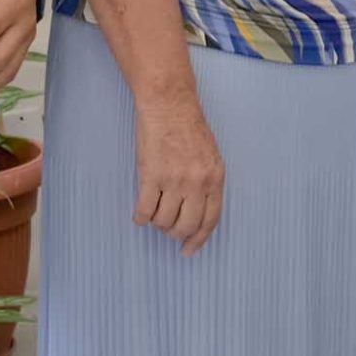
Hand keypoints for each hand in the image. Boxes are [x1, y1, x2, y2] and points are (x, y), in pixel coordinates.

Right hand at [133, 94, 224, 254]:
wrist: (169, 105)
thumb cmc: (188, 127)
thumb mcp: (210, 156)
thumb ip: (207, 183)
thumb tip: (197, 211)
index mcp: (215, 177)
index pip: (210, 219)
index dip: (198, 239)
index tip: (188, 250)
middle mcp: (197, 182)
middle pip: (186, 225)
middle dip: (174, 232)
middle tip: (167, 226)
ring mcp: (174, 180)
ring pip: (163, 221)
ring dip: (157, 221)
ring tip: (154, 209)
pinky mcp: (152, 176)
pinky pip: (144, 211)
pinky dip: (140, 216)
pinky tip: (140, 213)